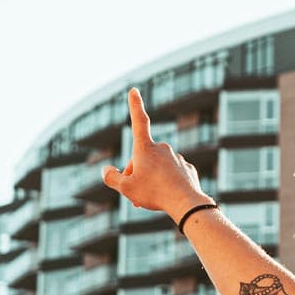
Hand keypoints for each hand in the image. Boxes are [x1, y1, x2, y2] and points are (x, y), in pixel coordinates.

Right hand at [101, 88, 212, 219]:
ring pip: (157, 168)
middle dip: (136, 172)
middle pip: (142, 158)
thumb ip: (112, 178)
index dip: (135, 105)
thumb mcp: (126, 189)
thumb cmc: (154, 194)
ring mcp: (177, 158)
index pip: (138, 120)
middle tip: (136, 193)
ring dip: (151, 179)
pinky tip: (169, 196)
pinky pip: (172, 175)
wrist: (187, 204)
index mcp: (146, 148)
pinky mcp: (187, 169)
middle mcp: (162, 148)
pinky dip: (167, 184)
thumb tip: (106, 170)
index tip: (134, 90)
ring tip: (152, 196)